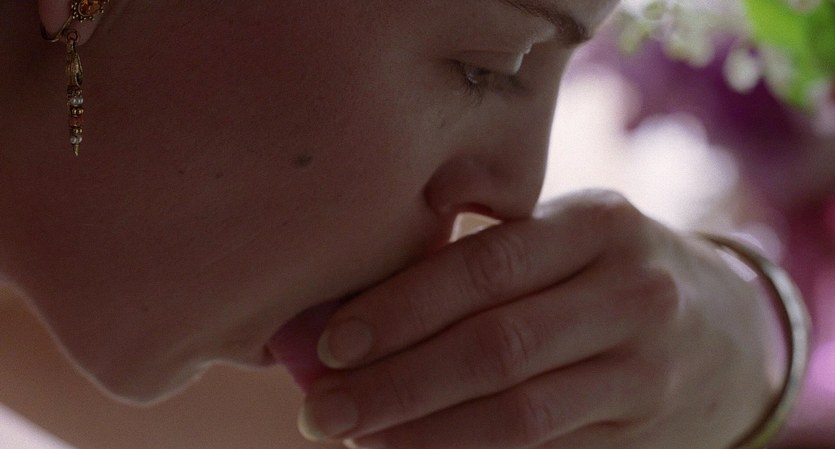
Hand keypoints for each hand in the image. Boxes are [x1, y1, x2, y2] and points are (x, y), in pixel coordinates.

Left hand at [299, 190, 785, 448]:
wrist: (726, 327)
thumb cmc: (609, 270)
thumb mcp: (566, 238)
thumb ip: (484, 260)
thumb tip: (354, 308)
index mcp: (598, 223)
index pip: (485, 267)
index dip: (402, 308)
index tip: (330, 343)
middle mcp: (632, 292)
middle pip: (496, 347)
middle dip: (397, 382)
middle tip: (321, 408)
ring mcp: (646, 369)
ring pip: (517, 413)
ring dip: (423, 432)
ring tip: (353, 437)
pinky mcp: (644, 431)